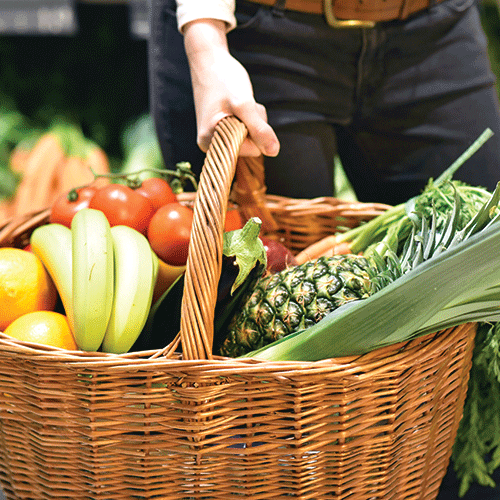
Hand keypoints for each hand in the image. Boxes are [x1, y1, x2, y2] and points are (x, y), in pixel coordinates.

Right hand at [183, 19, 279, 156]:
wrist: (208, 60)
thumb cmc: (223, 79)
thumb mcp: (244, 104)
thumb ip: (259, 129)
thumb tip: (273, 151)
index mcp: (210, 141)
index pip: (252, 150)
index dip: (256, 130)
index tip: (244, 110)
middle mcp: (209, 144)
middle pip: (251, 146)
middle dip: (254, 125)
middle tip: (242, 105)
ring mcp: (214, 137)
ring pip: (249, 138)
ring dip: (252, 120)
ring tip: (239, 103)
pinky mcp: (220, 131)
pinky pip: (243, 131)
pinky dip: (246, 119)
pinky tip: (237, 106)